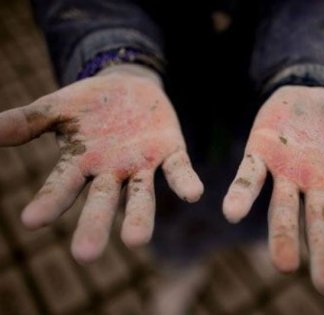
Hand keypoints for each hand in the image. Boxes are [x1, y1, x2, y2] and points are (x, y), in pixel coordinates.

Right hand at [0, 65, 202, 262]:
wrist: (129, 87)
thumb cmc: (90, 104)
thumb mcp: (58, 108)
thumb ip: (28, 120)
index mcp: (81, 163)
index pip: (62, 186)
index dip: (50, 201)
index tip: (32, 220)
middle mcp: (111, 171)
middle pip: (101, 201)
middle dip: (94, 225)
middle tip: (85, 255)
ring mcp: (142, 164)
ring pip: (141, 195)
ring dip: (139, 217)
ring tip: (136, 239)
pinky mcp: (170, 151)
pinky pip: (178, 169)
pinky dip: (184, 182)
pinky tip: (193, 194)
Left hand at [223, 86, 323, 293]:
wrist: (306, 96)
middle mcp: (315, 186)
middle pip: (321, 223)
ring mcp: (285, 174)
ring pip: (282, 209)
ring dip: (282, 234)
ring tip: (284, 265)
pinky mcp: (260, 155)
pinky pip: (249, 178)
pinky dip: (241, 195)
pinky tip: (232, 213)